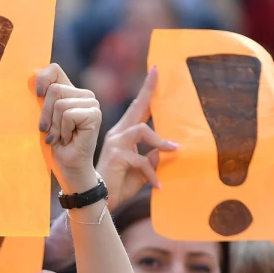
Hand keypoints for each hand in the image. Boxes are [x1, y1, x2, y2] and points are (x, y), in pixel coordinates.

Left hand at [35, 65, 102, 193]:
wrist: (68, 168)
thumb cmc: (55, 145)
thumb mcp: (44, 118)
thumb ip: (42, 98)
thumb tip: (30, 77)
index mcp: (71, 92)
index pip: (54, 70)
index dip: (42, 78)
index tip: (36, 94)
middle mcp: (84, 95)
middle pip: (54, 90)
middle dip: (46, 114)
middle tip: (50, 132)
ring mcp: (92, 104)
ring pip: (60, 104)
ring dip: (55, 126)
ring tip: (60, 137)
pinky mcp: (95, 114)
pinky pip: (68, 114)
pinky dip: (63, 130)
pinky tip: (69, 139)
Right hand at [99, 66, 178, 209]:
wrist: (100, 202)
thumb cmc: (119, 185)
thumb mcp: (141, 171)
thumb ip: (152, 159)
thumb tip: (164, 151)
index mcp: (123, 135)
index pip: (137, 109)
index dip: (146, 91)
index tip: (155, 71)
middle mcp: (117, 134)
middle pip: (136, 107)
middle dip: (148, 89)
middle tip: (156, 70)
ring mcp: (115, 142)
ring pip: (142, 130)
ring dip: (160, 141)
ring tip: (173, 151)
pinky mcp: (117, 155)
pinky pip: (142, 159)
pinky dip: (153, 173)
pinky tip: (157, 185)